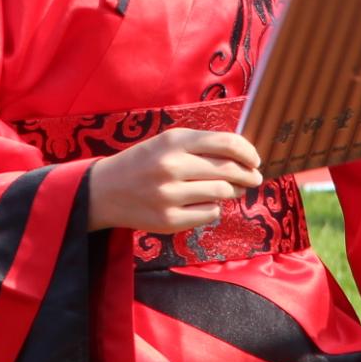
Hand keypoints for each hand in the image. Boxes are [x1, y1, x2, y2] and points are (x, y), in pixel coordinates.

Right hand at [87, 127, 262, 232]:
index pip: (225, 143)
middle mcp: (172, 166)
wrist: (105, 190)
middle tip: (253, 178)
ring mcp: (170, 195)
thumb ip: (200, 146)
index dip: (248, 152)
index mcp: (173, 141)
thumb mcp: (166, 143)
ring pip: (222, 193)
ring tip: (228, 190)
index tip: (255, 159)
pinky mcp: (170, 220)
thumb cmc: (142, 163)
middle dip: (248, 175)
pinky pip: (209, 214)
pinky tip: (203, 204)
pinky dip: (213, 208)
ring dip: (231, 192)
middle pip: (229, 169)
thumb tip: (244, 159)